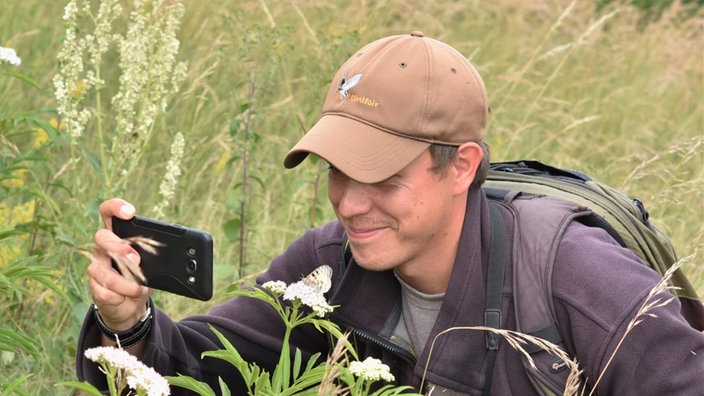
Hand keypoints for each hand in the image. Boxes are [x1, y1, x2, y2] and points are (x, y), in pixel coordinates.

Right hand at [87, 198, 152, 330]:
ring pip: (104, 271)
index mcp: (116, 234)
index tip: (130, 212)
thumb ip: (158, 255)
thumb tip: (176, 252)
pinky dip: (121, 296)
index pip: (108, 212)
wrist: (132, 304)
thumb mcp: (155, 264)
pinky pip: (105, 291)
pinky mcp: (94, 287)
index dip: (115, 207)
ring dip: (126, 283)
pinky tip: (127, 296)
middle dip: (119, 248)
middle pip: (101, 237)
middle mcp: (102, 247)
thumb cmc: (144, 276)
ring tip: (139, 287)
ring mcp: (96, 266)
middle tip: (136, 259)